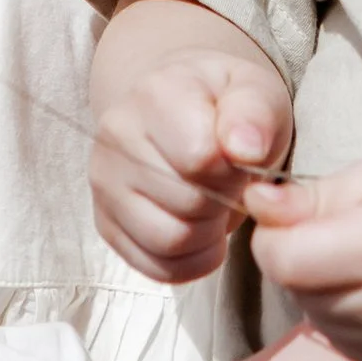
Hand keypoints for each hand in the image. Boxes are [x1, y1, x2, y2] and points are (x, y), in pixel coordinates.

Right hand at [90, 47, 291, 282]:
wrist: (187, 109)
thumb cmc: (226, 105)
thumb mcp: (257, 92)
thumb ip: (256, 113)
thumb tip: (245, 150)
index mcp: (155, 95)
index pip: (199, 157)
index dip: (234, 169)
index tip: (240, 158)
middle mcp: (117, 137)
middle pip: (187, 204)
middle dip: (224, 201)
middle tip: (231, 183)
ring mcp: (104, 183)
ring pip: (169, 241)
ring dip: (209, 234)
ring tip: (217, 205)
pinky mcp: (106, 224)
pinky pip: (156, 268)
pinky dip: (191, 260)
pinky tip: (202, 230)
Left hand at [248, 146, 361, 360]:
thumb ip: (313, 197)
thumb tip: (253, 202)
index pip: (283, 259)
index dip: (275, 235)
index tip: (293, 216)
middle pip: (299, 291)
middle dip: (301, 261)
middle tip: (343, 233)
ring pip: (320, 321)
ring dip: (324, 291)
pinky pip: (349, 344)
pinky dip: (351, 318)